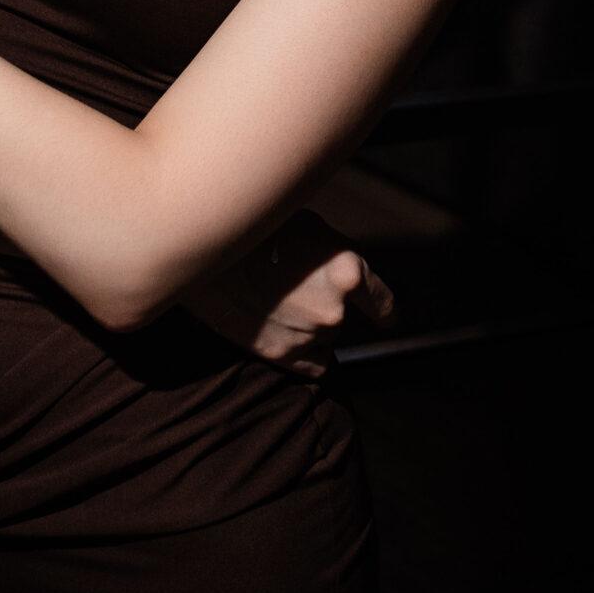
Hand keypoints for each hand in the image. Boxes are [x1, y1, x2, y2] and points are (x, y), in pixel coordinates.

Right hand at [176, 208, 397, 378]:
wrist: (207, 250)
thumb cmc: (258, 227)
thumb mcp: (309, 226)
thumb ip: (333, 253)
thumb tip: (342, 270)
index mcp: (347, 272)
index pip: (382, 304)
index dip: (383, 310)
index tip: (386, 317)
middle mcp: (334, 310)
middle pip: (342, 318)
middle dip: (325, 305)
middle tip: (295, 286)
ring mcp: (307, 337)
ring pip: (322, 339)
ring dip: (308, 326)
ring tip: (277, 300)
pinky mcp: (281, 355)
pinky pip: (310, 365)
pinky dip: (302, 353)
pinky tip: (283, 330)